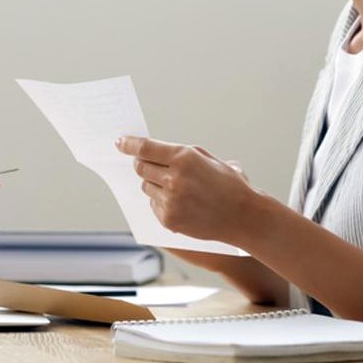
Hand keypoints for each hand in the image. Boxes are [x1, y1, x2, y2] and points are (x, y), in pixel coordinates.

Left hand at [115, 136, 253, 244]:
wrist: (242, 216)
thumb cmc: (227, 184)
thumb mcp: (207, 158)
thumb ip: (178, 153)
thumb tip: (151, 151)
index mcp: (183, 158)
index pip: (145, 148)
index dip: (129, 144)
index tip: (120, 142)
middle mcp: (174, 178)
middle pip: (140, 167)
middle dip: (141, 163)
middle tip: (147, 163)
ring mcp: (170, 200)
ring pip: (145, 187)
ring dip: (153, 183)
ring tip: (174, 186)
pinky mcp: (169, 219)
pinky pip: (153, 205)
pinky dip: (161, 201)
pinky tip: (180, 202)